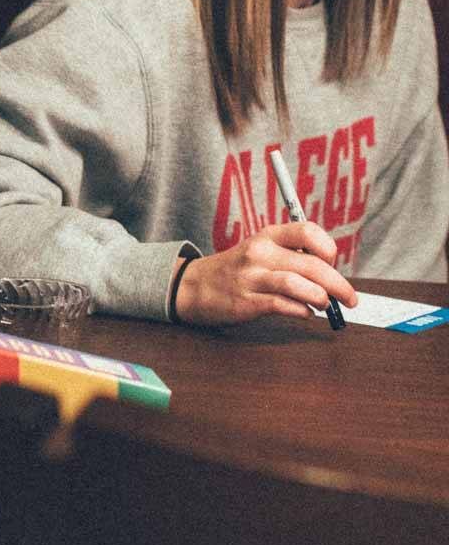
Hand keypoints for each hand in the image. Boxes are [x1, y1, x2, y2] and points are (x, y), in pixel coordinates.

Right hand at [172, 220, 357, 325]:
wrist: (194, 286)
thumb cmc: (236, 269)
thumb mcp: (260, 250)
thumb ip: (291, 255)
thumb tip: (330, 272)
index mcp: (267, 236)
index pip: (307, 231)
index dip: (328, 247)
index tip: (333, 262)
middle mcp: (260, 253)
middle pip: (312, 264)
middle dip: (338, 284)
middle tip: (349, 298)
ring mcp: (252, 277)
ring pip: (299, 285)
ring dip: (321, 298)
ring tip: (325, 305)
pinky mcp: (247, 301)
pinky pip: (283, 305)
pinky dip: (301, 311)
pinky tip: (305, 313)